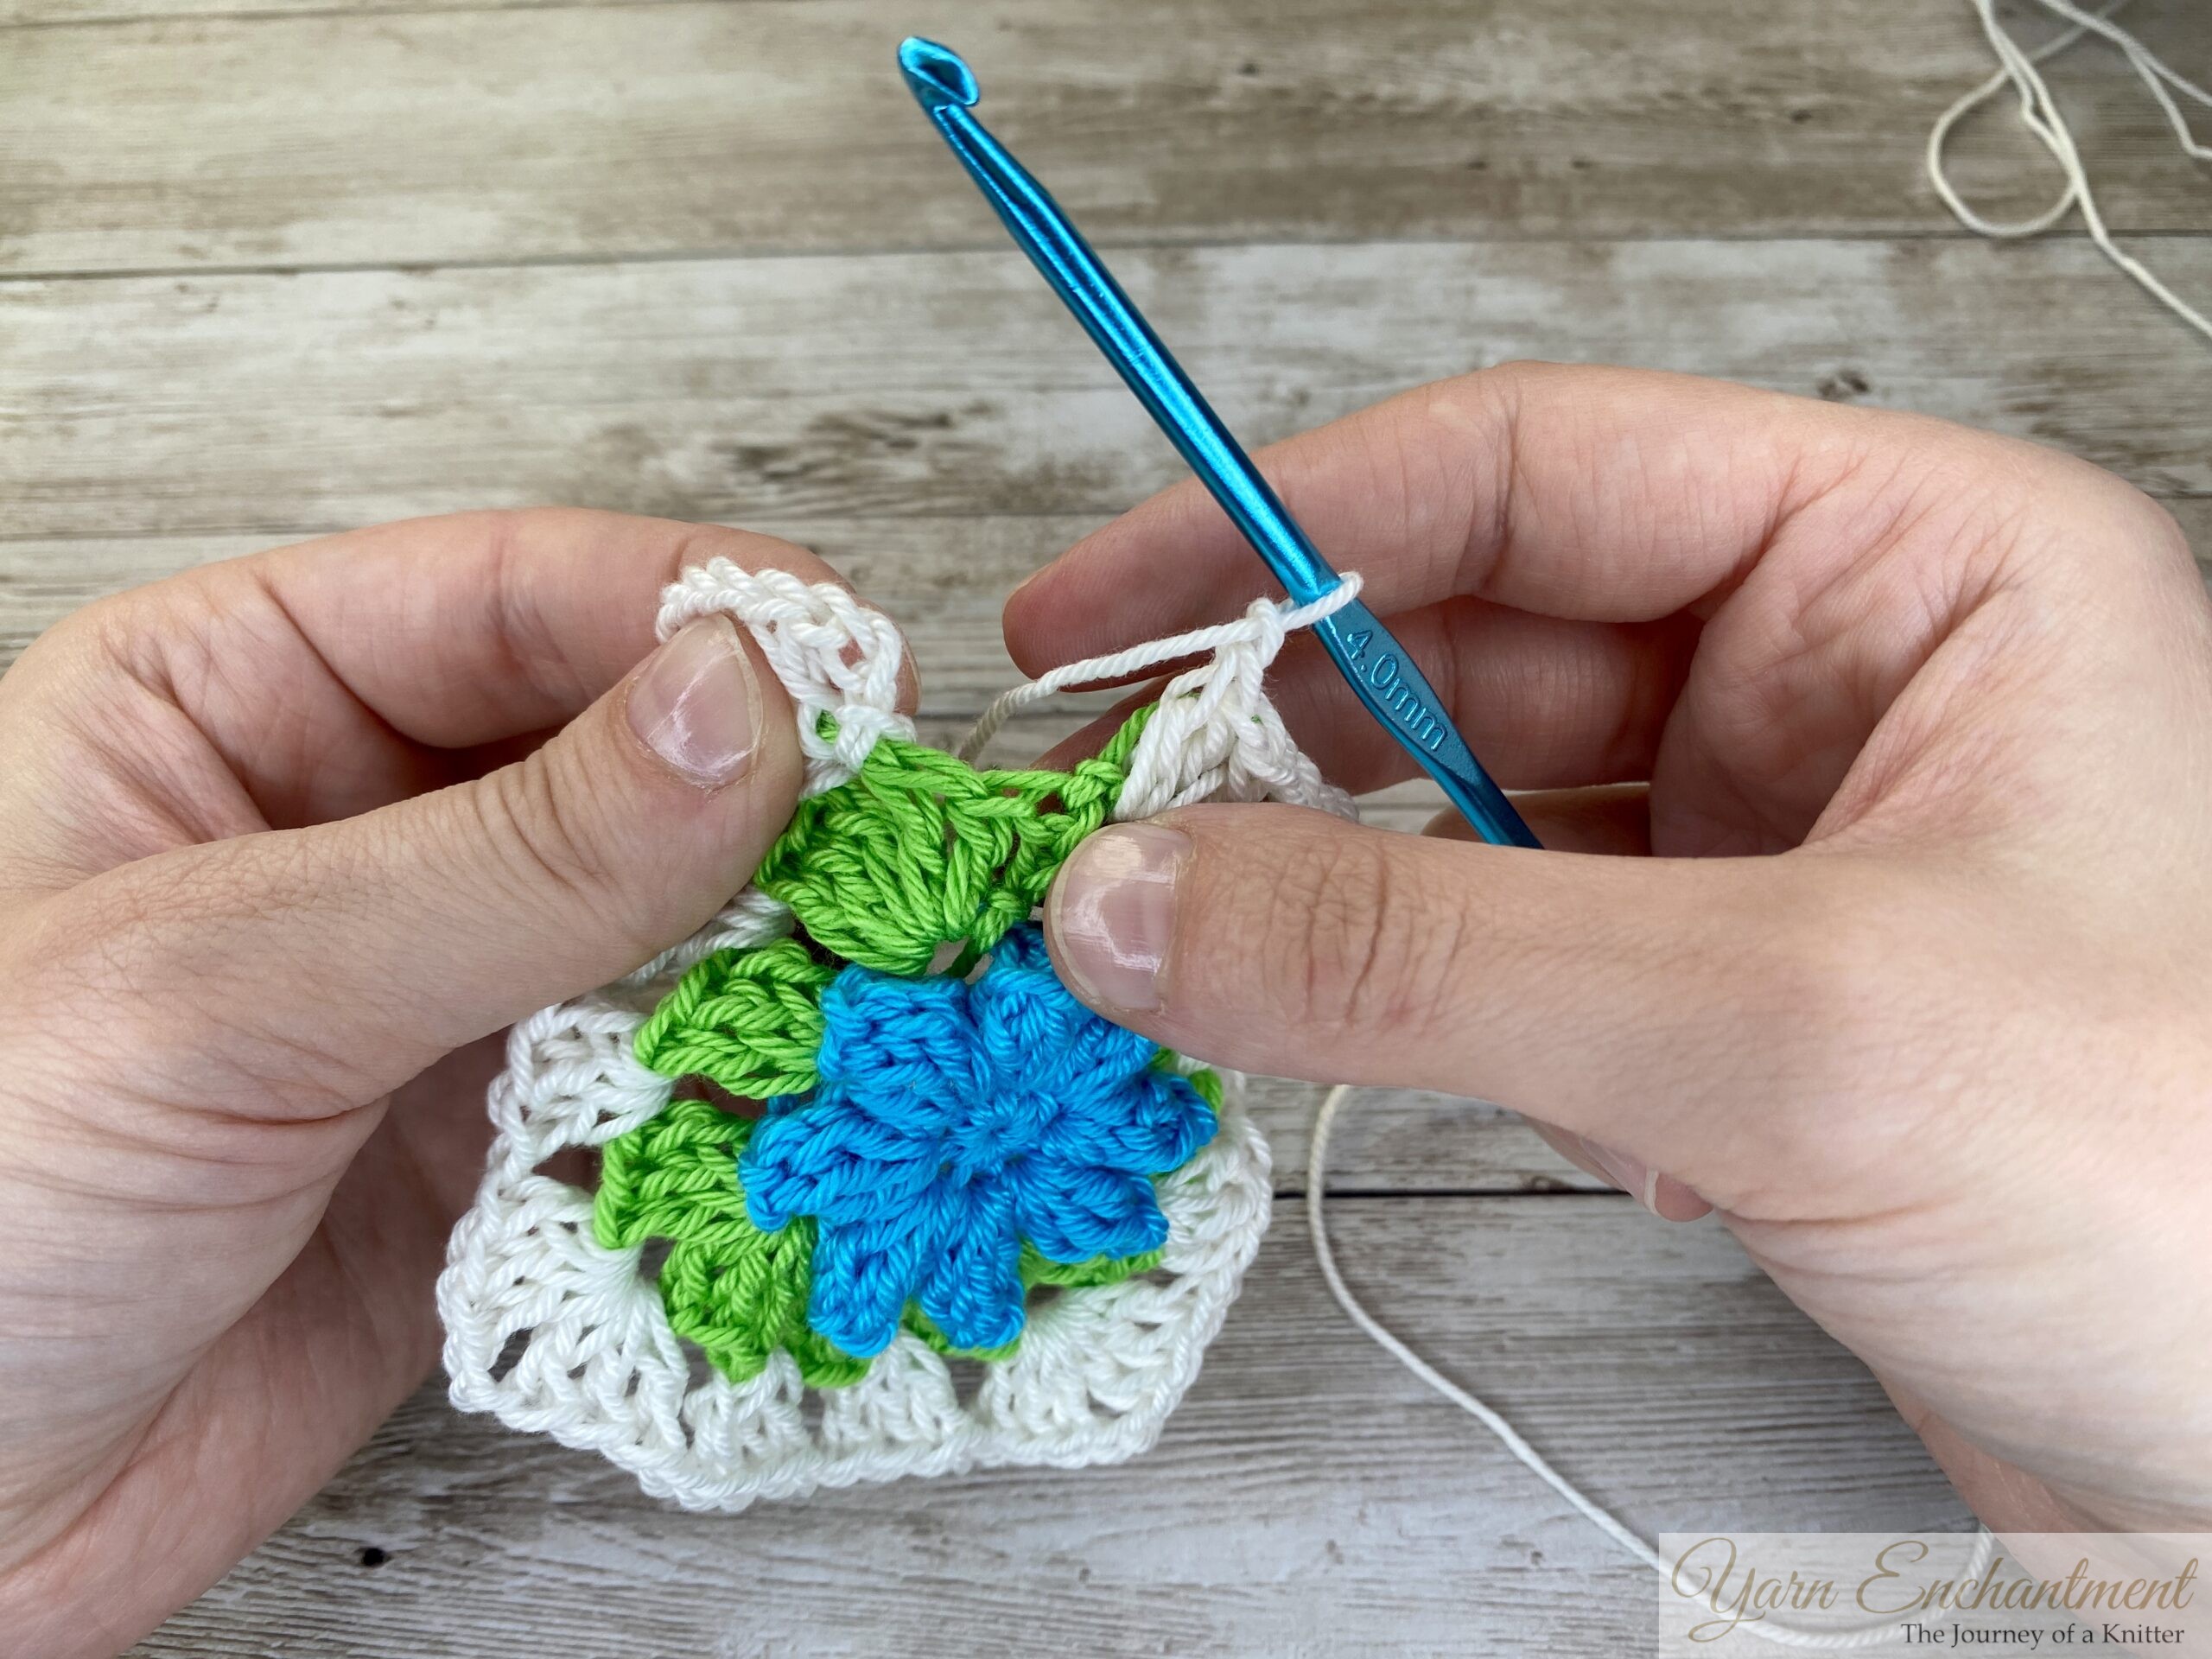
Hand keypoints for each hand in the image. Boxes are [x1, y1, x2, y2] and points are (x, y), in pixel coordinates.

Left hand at [0, 510, 858, 1653]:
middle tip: (910, 845)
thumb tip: (744, 706)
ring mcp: (427, 992)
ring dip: (780, 952)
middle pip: (615, 751)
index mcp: (230, 702)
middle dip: (768, 796)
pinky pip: (658, 1080)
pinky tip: (822, 1102)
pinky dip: (751, 1092)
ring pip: (662, 920)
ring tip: (900, 980)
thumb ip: (507, 855)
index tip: (852, 678)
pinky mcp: (485, 1145)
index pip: (509, 598)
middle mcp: (349, 829)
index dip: (693, 618)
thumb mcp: (217, 986)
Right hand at [1011, 364, 2211, 1535]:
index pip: (1534, 471)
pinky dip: (1418, 1005)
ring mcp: (1787, 857)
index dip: (1287, 526)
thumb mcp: (1789, 1031)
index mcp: (1913, 571)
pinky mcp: (1746, 1016)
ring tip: (1182, 949)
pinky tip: (1394, 1060)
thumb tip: (1134, 895)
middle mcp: (1843, 688)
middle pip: (1477, 643)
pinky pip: (1515, 958)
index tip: (1099, 612)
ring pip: (1478, 815)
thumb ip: (1430, 954)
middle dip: (1276, 727)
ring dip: (1331, 884)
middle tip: (1090, 815)